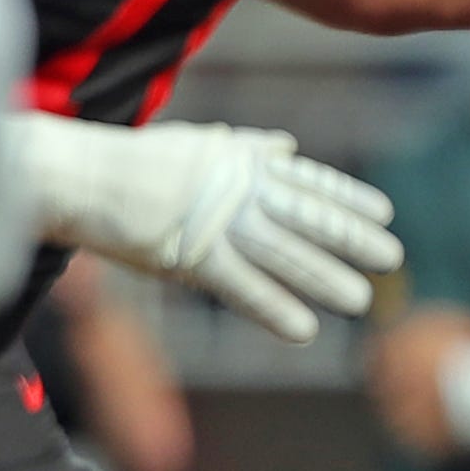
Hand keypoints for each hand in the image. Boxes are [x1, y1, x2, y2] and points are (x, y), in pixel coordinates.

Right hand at [12, 113, 401, 343]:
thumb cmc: (131, 160)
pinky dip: (275, 308)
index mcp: (237, 159)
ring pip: (284, 253)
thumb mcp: (195, 142)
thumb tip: (286, 146)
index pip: (306, 179)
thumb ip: (244, 147)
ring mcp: (214, 221)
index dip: (346, 198)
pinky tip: (304, 328)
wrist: (79, 176)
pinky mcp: (189, 256)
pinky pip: (242, 287)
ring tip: (360, 298)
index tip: (384, 213)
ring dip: (324, 277)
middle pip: (305, 216)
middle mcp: (234, 188)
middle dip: (351, 238)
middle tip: (390, 258)